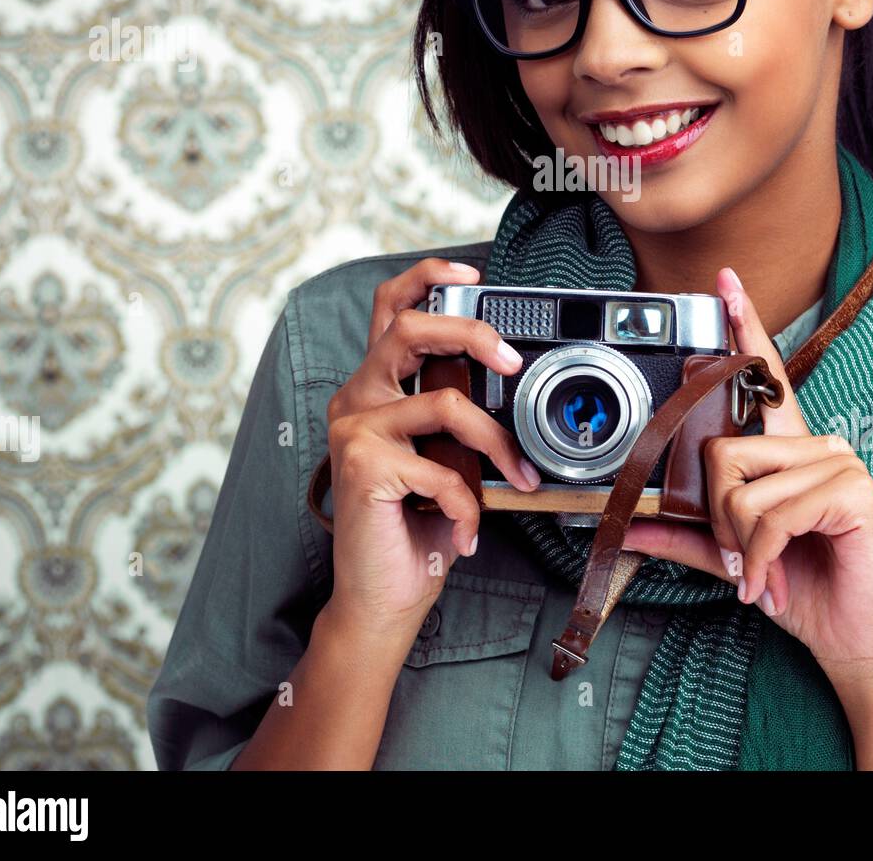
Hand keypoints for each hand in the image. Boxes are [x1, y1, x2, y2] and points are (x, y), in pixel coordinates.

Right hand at [319, 258, 541, 639]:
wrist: (383, 599)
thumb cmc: (418, 527)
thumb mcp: (446, 458)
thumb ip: (460, 418)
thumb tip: (511, 385)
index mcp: (376, 389)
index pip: (391, 310)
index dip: (427, 278)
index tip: (472, 274)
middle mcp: (357, 399)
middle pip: (409, 327)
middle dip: (470, 332)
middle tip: (511, 363)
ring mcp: (354, 430)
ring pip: (445, 403)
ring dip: (496, 444)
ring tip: (517, 477)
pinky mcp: (363, 466)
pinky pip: (444, 469)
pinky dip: (468, 504)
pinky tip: (466, 533)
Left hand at [620, 266, 872, 685]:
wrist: (854, 639)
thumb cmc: (802, 588)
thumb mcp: (734, 556)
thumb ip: (687, 533)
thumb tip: (629, 521)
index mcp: (790, 450)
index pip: (764, 379)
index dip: (744, 329)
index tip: (725, 284)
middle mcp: (816, 443)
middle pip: (723, 450)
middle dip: (719, 518)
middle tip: (743, 558)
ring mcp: (838, 461)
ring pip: (743, 487)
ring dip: (742, 545)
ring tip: (764, 573)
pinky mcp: (852, 489)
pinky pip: (773, 513)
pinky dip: (761, 558)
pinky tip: (775, 582)